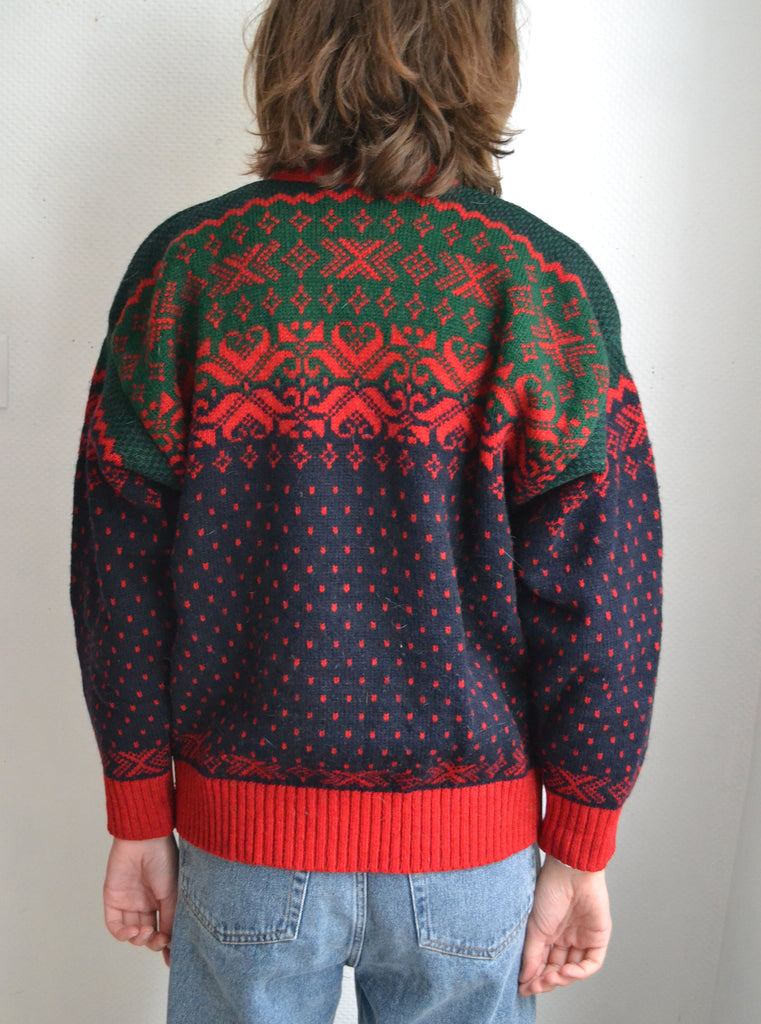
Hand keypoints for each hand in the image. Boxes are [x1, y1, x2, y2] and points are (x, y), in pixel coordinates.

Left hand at [103, 835, 177, 966]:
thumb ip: (171, 918)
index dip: (167, 945)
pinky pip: (115, 925)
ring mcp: (129, 903)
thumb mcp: (174, 892)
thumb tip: (171, 944)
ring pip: (131, 933)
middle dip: (153, 943)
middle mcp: (146, 903)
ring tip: (146, 931)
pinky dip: (122, 934)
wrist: (145, 840)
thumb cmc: (164, 859)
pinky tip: (133, 931)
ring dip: (138, 939)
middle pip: (148, 935)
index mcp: (163, 900)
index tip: (172, 959)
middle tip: (159, 939)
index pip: (165, 929)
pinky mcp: (113, 900)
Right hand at [518, 854, 611, 995]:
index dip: (534, 977)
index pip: (542, 962)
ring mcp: (582, 938)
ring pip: (574, 970)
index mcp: (549, 933)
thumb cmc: (549, 890)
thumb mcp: (534, 927)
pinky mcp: (598, 938)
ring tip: (551, 977)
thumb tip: (524, 979)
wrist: (570, 873)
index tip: (523, 988)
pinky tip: (566, 971)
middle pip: (557, 969)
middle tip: (536, 985)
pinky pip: (592, 963)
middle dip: (547, 980)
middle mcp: (565, 937)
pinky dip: (579, 972)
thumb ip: (531, 955)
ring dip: (562, 978)